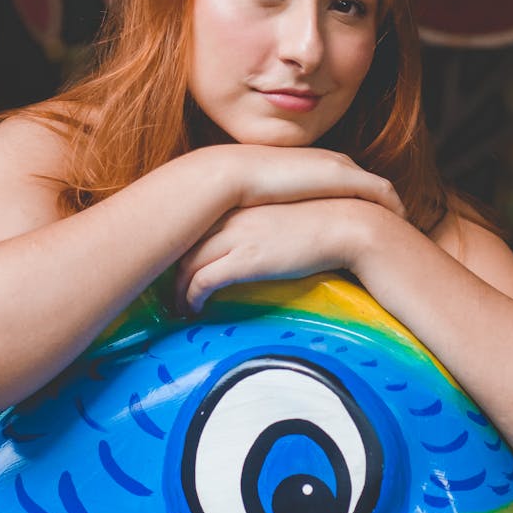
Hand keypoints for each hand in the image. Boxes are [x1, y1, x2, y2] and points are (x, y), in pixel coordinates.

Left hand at [175, 198, 372, 313]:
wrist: (345, 225)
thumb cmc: (320, 225)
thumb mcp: (281, 218)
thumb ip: (258, 226)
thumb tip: (250, 246)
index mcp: (238, 203)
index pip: (194, 223)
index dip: (180, 248)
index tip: (177, 267)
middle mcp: (230, 216)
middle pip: (183, 244)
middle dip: (170, 269)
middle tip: (167, 292)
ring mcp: (235, 236)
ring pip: (186, 264)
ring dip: (177, 290)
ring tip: (178, 308)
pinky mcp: (243, 260)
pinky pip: (202, 281)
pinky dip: (192, 297)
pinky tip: (194, 309)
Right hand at [207, 144, 405, 217]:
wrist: (232, 176)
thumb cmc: (238, 195)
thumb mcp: (260, 205)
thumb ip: (271, 214)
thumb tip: (268, 236)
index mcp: (312, 164)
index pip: (346, 180)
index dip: (359, 197)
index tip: (368, 216)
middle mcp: (330, 161)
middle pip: (368, 181)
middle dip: (382, 199)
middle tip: (396, 221)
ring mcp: (339, 167)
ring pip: (379, 186)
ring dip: (392, 204)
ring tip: (403, 223)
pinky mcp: (344, 177)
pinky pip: (381, 191)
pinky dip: (393, 204)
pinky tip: (401, 220)